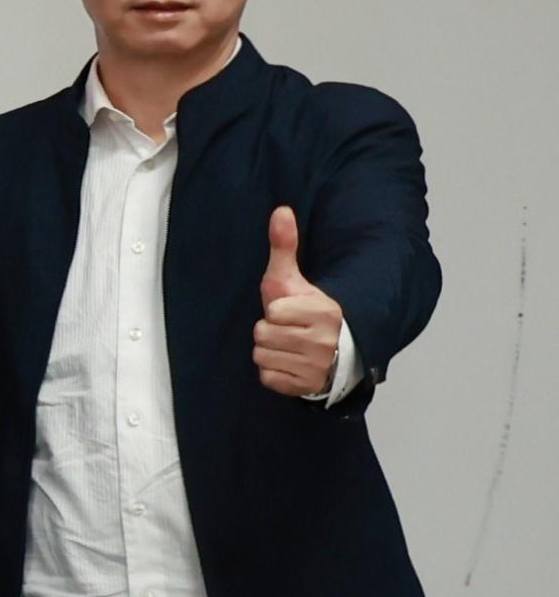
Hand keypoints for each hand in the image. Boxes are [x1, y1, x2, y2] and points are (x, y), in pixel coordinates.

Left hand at [256, 206, 344, 396]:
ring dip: (270, 350)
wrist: (334, 350)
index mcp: (324, 312)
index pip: (273, 311)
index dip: (275, 310)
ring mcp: (316, 367)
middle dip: (270, 330)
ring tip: (290, 345)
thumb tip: (280, 210)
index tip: (292, 312)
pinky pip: (267, 376)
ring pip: (262, 355)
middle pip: (263, 334)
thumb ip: (284, 246)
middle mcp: (324, 342)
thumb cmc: (307, 311)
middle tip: (290, 330)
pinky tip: (289, 362)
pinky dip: (273, 371)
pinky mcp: (305, 386)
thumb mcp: (294, 278)